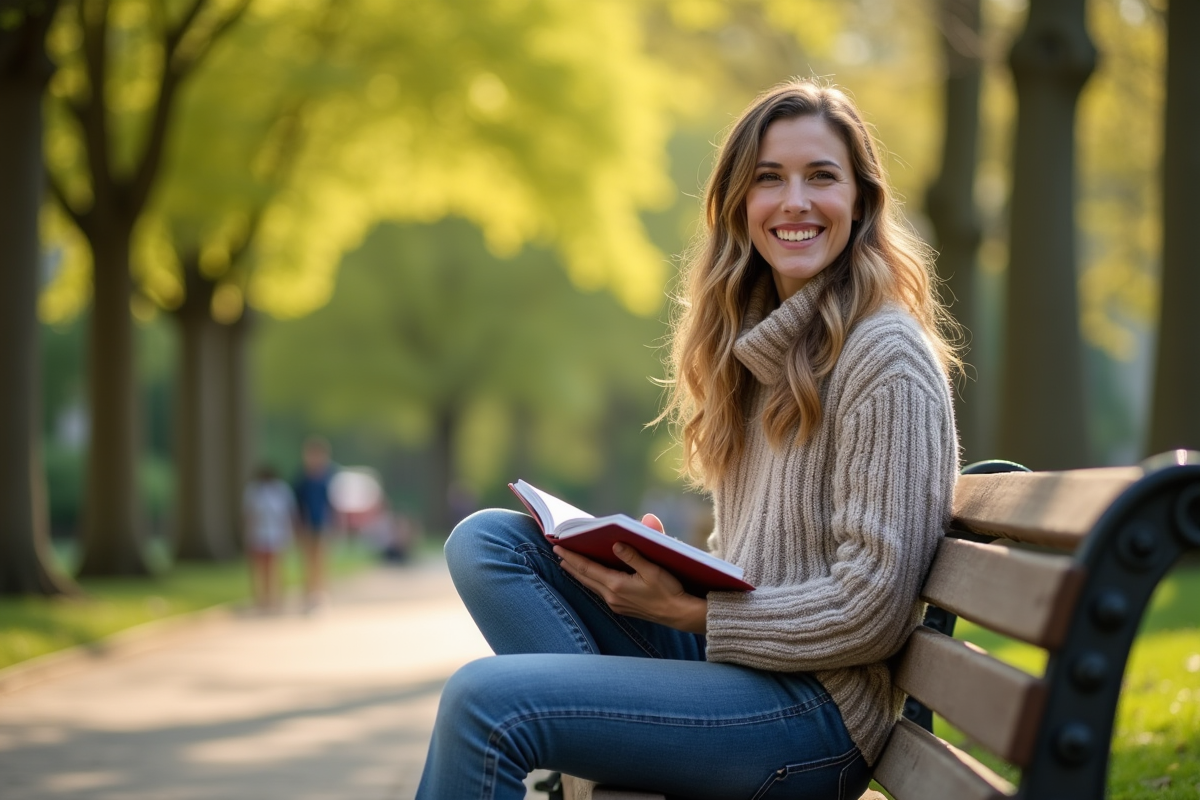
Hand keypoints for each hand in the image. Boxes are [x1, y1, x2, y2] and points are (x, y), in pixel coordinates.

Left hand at [554, 513, 707, 633]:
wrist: (679, 614)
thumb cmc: (668, 590)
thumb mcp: (652, 569)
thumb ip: (632, 556)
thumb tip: (616, 545)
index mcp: (617, 585)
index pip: (587, 568)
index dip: (571, 557)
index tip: (558, 548)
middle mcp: (612, 596)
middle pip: (585, 578)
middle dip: (571, 565)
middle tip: (558, 553)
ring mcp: (616, 604)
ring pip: (591, 586)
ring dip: (580, 574)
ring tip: (569, 564)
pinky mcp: (622, 608)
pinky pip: (600, 592)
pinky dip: (591, 582)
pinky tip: (591, 578)